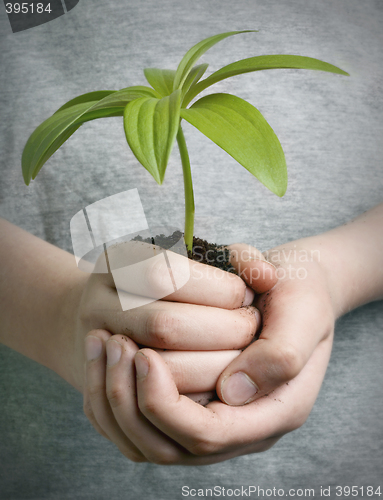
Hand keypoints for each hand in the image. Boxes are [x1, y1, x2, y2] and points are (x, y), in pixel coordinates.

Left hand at [98, 238, 334, 463]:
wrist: (294, 288)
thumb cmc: (300, 295)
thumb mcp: (304, 313)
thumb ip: (281, 355)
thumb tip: (233, 392)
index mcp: (275, 411)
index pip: (206, 435)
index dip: (165, 402)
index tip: (143, 354)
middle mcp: (242, 425)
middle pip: (168, 446)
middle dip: (129, 400)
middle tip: (113, 343)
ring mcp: (217, 416)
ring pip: (147, 439)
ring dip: (115, 397)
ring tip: (103, 344)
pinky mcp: (197, 401)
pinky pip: (144, 420)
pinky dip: (116, 393)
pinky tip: (106, 353)